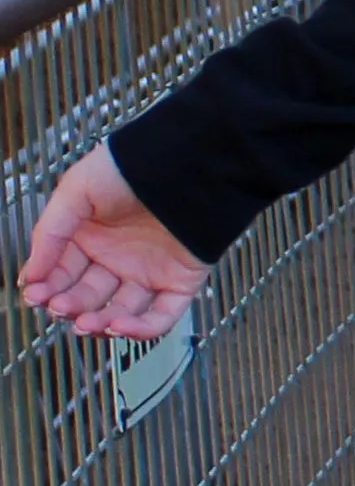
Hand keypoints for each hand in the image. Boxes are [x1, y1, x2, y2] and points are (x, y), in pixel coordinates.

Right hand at [17, 143, 208, 340]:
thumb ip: (50, 232)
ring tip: (85, 322)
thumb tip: (30, 275)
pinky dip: (141, 330)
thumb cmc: (138, 162)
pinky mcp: (181, 279)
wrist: (192, 155)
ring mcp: (150, 269)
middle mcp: (120, 255)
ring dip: (99, 326)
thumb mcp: (78, 189)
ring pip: (119, 314)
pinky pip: (161, 316)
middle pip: (87, 298)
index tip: (35, 293)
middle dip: (68, 307)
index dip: (46, 287)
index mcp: (94, 235)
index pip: (62, 274)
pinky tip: (117, 325)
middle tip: (59, 306)